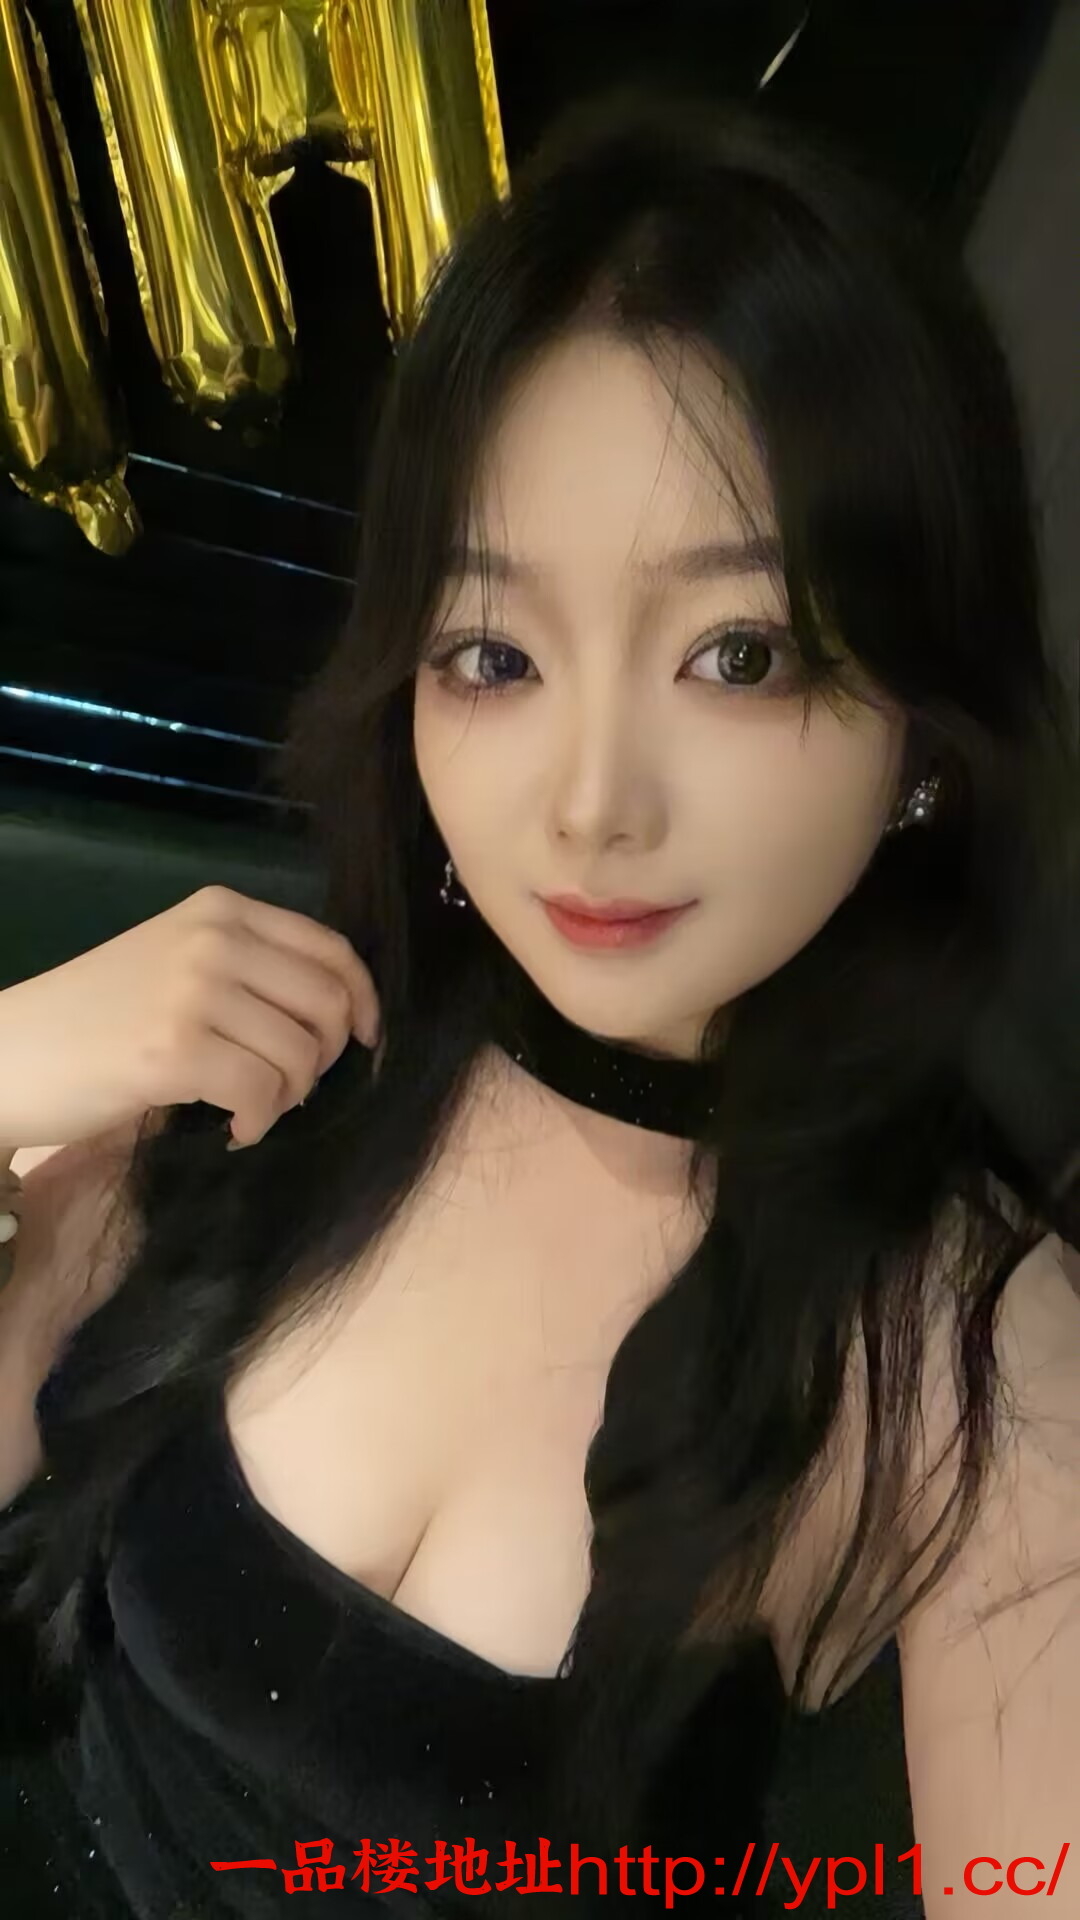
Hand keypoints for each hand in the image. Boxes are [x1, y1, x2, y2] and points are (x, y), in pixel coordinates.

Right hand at [0, 886, 379, 1151]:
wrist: (9, 1052)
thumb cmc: (95, 1016)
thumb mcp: (176, 962)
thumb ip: (249, 968)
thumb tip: (340, 1012)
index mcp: (221, 910)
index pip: (332, 950)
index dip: (363, 1002)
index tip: (364, 1042)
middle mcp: (214, 939)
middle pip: (330, 1004)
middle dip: (326, 1058)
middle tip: (289, 1087)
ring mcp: (194, 991)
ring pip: (301, 1054)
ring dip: (288, 1098)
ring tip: (251, 1109)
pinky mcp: (174, 1050)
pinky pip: (263, 1093)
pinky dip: (259, 1122)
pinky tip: (232, 1129)